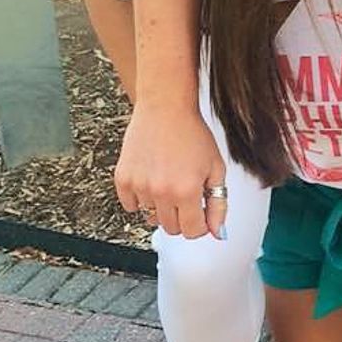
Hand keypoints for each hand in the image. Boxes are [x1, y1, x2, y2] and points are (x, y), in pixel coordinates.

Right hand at [115, 102, 226, 239]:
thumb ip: (218, 204)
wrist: (165, 107)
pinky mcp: (122, 178)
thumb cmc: (193, 134)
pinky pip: (130, 206)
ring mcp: (139, 186)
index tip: (201, 213)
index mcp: (187, 191)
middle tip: (186, 193)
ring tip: (168, 180)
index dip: (200, 225)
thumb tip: (217, 233)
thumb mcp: (216, 168)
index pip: (192, 232)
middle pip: (171, 228)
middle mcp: (161, 192)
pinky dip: (140, 199)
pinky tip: (151, 180)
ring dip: (161, 206)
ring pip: (151, 217)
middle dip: (182, 216)